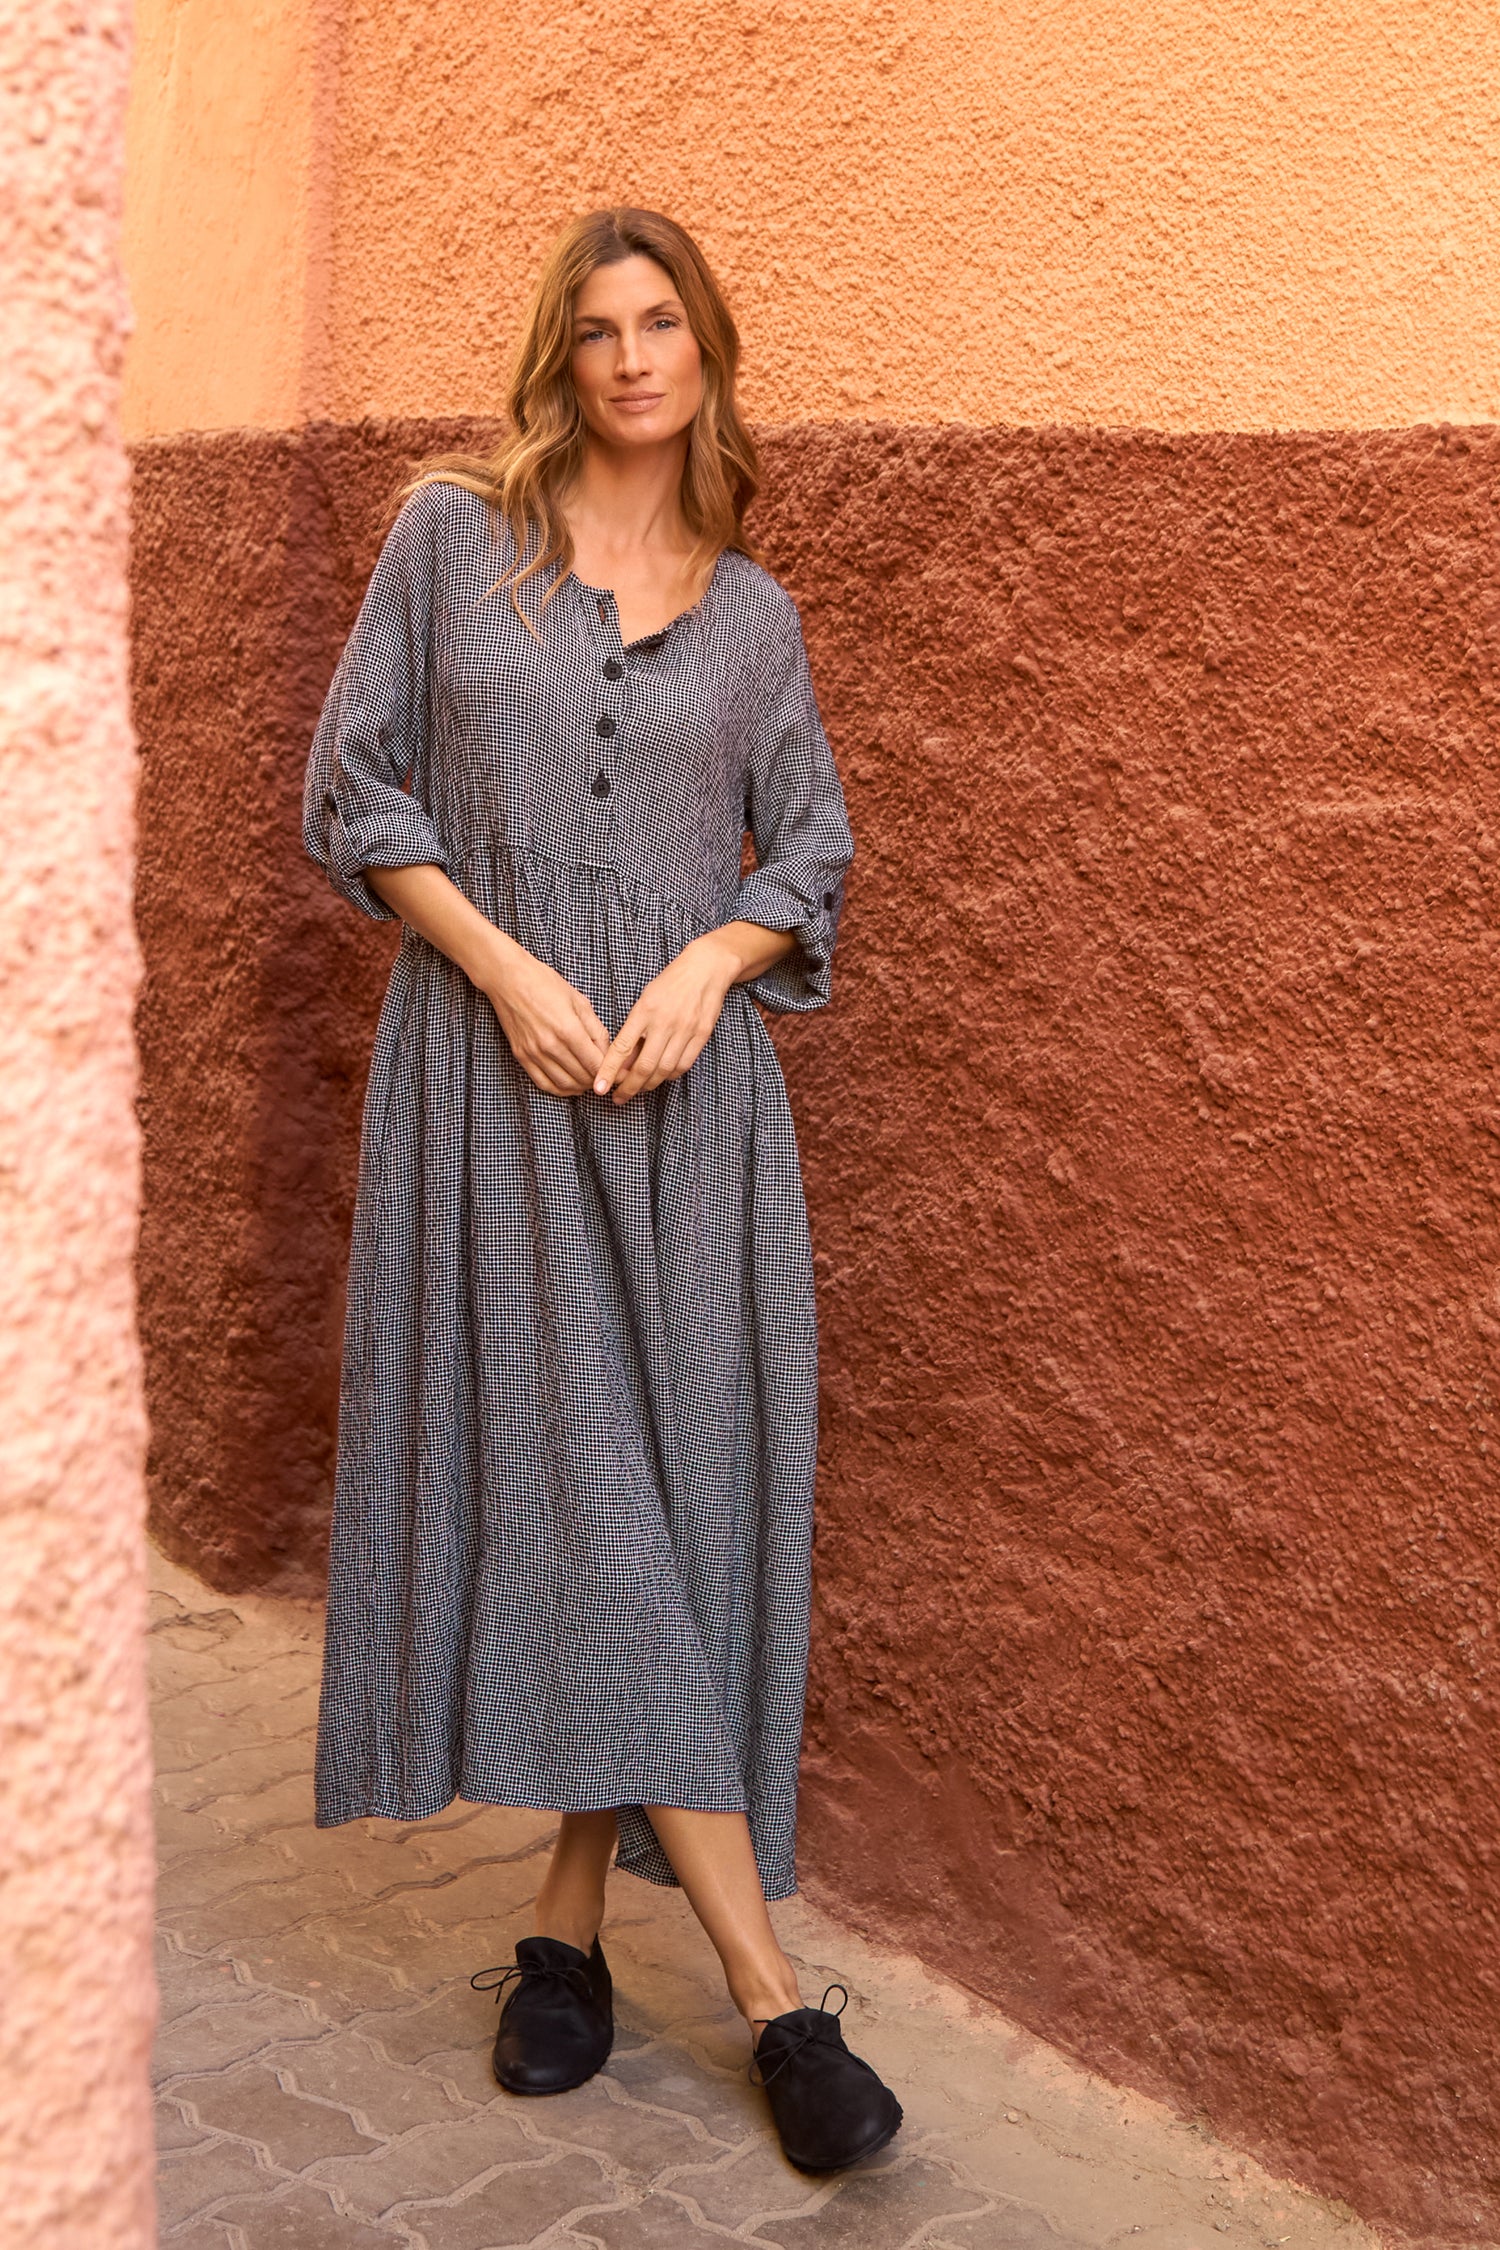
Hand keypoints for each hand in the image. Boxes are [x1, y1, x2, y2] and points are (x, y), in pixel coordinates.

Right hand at [475, 931, 608, 1096]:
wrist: (508, 979)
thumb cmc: (545, 984)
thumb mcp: (579, 1001)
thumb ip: (596, 1029)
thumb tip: (608, 1052)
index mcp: (568, 1030)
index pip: (595, 1064)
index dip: (610, 1072)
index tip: (618, 1073)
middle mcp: (550, 1046)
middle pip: (581, 1077)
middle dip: (598, 1081)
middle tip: (607, 1077)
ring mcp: (534, 1053)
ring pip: (564, 1084)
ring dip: (580, 1087)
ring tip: (589, 1081)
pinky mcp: (522, 1056)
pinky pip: (543, 1084)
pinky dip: (560, 1089)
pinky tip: (570, 1084)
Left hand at [592, 933, 739, 1103]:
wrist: (705, 969)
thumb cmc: (669, 984)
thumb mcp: (645, 1000)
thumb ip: (634, 1030)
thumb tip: (621, 1062)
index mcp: (644, 1010)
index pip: (622, 1047)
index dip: (609, 1070)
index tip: (599, 1088)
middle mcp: (664, 1022)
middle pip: (644, 1066)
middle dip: (629, 1087)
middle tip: (618, 1098)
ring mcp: (685, 1030)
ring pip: (664, 1070)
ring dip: (649, 1085)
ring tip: (638, 1089)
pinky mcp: (701, 1035)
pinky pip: (683, 1065)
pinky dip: (669, 1075)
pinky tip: (660, 1076)